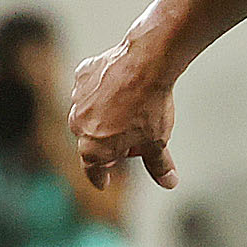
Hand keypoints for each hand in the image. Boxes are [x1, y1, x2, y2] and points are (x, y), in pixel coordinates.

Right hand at [70, 41, 178, 189]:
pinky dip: (102, 91)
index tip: (103, 182)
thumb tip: (168, 181)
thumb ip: (159, 165)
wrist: (146, 64)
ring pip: (89, 113)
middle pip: (92, 141)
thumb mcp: (157, 142)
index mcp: (92, 148)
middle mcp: (78, 125)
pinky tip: (119, 89)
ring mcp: (77, 98)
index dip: (100, 178)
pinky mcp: (82, 75)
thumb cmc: (149, 106)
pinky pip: (90, 88)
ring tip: (129, 112)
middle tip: (127, 143)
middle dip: (108, 144)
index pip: (93, 169)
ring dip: (104, 117)